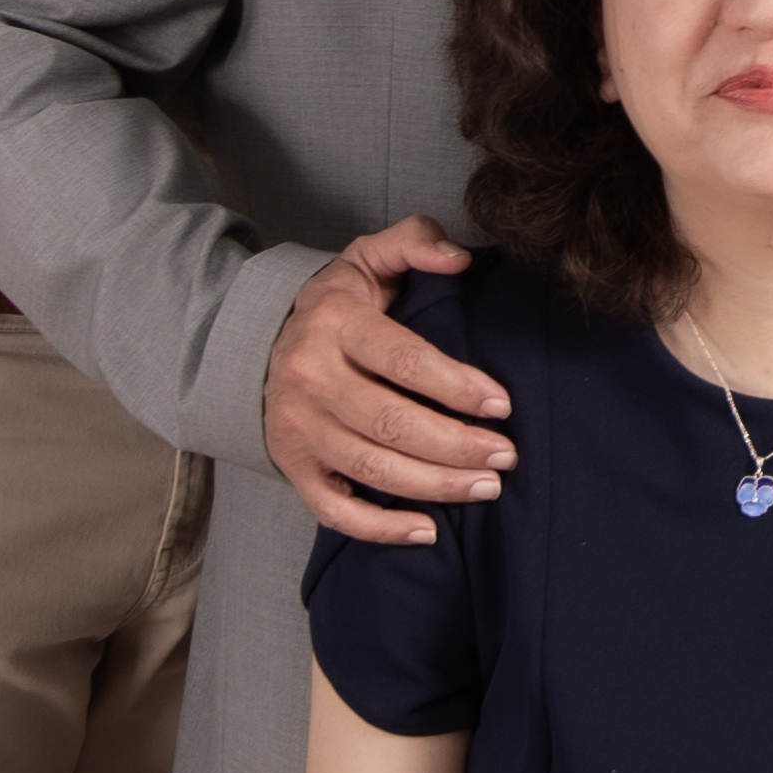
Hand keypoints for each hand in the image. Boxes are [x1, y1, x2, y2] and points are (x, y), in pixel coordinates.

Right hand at [268, 219, 514, 541]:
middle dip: (457, 445)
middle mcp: (309, 378)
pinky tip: (427, 530)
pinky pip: (334, 510)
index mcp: (333, 324)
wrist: (266, 345)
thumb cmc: (341, 305)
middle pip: (391, 422)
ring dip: (435, 486)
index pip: (404, 360)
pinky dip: (380, 528)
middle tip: (506, 456)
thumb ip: (415, 243)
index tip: (502, 404)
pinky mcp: (293, 467)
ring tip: (486, 487)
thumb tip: (459, 258)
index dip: (456, 385)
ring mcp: (298, 429)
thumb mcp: (369, 258)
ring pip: (372, 468)